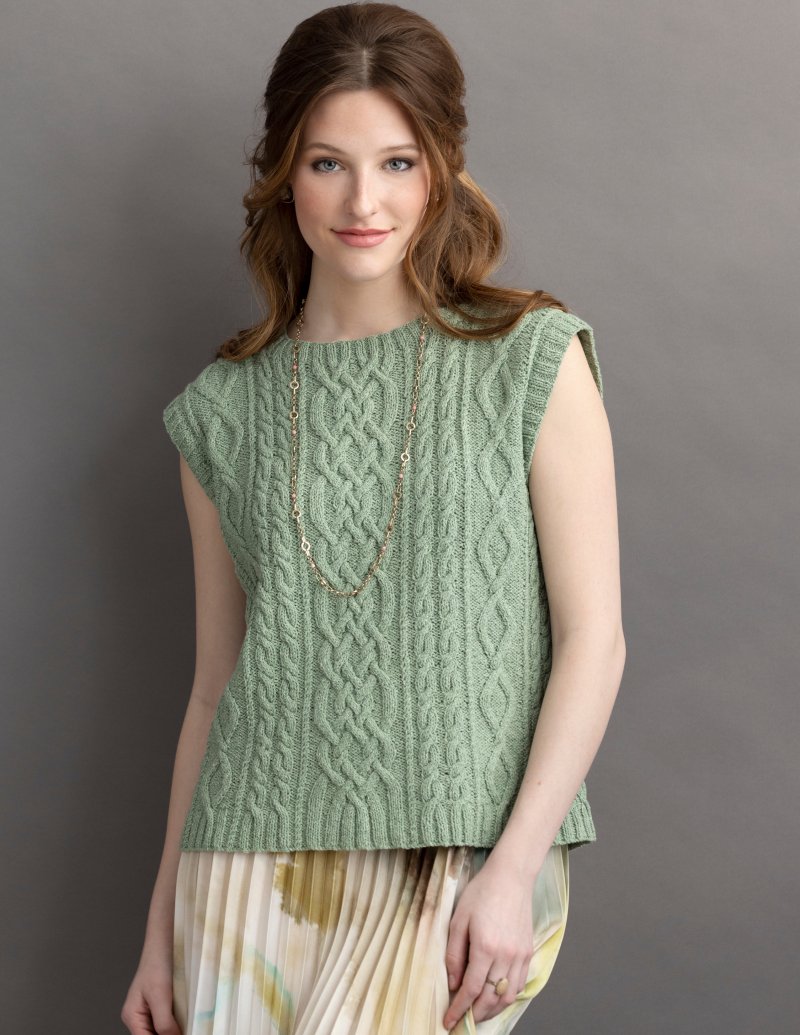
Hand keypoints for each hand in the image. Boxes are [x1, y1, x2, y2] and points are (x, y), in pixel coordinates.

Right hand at [121, 943, 181, 1034]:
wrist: (163, 941)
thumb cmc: (157, 962)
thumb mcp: (160, 995)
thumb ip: (164, 1022)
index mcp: (132, 1016)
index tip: (179, 1034)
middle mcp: (138, 1016)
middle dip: (169, 1034)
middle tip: (186, 1029)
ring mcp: (148, 1010)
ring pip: (160, 1030)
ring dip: (173, 1029)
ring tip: (187, 1025)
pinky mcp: (159, 1003)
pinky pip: (166, 1020)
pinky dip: (176, 1023)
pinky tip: (186, 1020)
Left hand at [442, 855, 536, 1029]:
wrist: (511, 876)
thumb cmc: (481, 893)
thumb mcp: (458, 919)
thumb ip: (454, 953)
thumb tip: (453, 983)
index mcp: (485, 947)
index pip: (470, 990)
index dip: (458, 1009)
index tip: (448, 1021)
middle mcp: (505, 956)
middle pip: (490, 999)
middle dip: (474, 1015)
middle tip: (461, 1022)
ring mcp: (519, 956)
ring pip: (507, 996)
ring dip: (491, 1011)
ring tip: (477, 1014)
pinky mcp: (528, 952)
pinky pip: (519, 985)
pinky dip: (507, 997)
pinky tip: (496, 997)